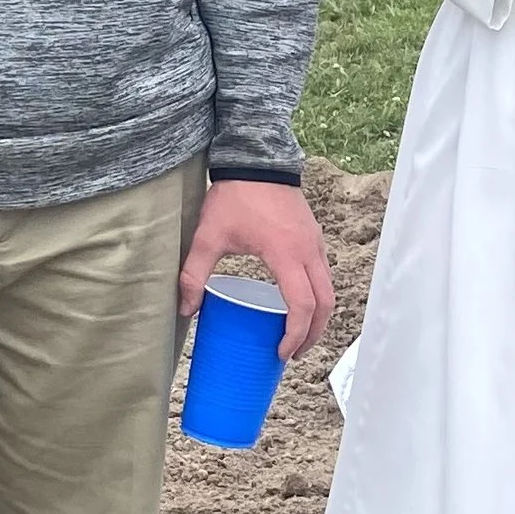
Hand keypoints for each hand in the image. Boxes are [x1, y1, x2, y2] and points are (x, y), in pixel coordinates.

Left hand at [180, 178, 333, 355]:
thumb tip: (185, 310)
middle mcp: (309, 251)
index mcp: (286, 255)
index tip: (281, 352)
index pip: (302, 305)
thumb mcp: (208, 237)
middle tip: (292, 353)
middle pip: (325, 304)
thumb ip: (194, 274)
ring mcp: (316, 243)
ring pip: (329, 290)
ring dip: (318, 317)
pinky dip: (317, 296)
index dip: (295, 334)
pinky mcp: (314, 238)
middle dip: (313, 334)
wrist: (257, 160)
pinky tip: (298, 303)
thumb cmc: (235, 196)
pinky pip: (324, 275)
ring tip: (297, 334)